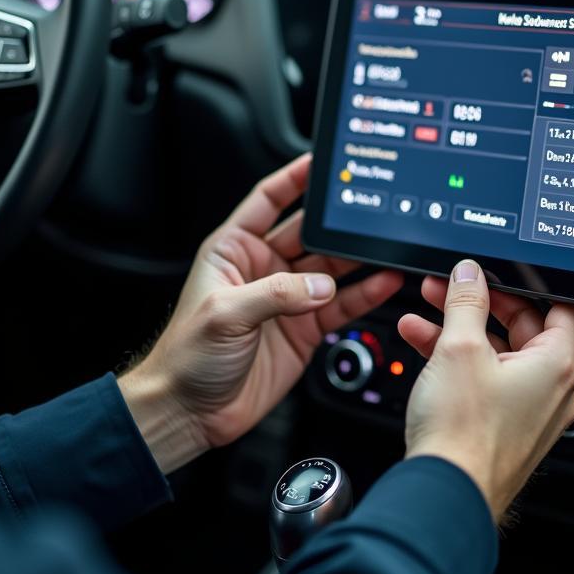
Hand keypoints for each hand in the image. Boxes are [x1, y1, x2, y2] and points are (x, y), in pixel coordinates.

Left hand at [119, 154, 402, 471]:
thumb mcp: (225, 314)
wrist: (189, 411)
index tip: (322, 161)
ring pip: (331, 269)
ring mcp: (286, 300)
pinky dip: (365, 295)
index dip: (294, 179)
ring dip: (359, 260)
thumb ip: (275, 294)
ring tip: (387, 249)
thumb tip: (319, 285)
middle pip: (309, 234)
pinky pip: (341, 305)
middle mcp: (263, 269)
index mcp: (234, 250)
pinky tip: (384, 283)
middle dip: (338, 224)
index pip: (268, 200)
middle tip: (369, 213)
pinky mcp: (304, 330)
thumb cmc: (185, 357)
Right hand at [398, 260, 573, 521]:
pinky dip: (458, 360)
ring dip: (459, 329)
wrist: (445, 490)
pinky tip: (422, 343)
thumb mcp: (459, 347)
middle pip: (523, 327)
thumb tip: (470, 275)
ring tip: (424, 312)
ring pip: (498, 353)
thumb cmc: (464, 432)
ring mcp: (529, 411)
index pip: (559, 306)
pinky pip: (487, 380)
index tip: (492, 274)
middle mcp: (553, 389)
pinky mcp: (505, 427)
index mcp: (559, 364)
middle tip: (447, 288)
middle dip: (478, 303)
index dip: (524, 284)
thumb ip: (467, 301)